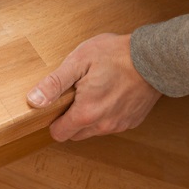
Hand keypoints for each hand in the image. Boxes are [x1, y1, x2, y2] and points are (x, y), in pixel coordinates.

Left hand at [26, 33, 161, 141]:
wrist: (155, 58)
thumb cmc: (116, 55)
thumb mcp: (78, 62)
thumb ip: (54, 84)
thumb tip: (33, 101)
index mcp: (86, 113)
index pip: (58, 134)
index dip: (53, 119)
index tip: (58, 103)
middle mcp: (103, 125)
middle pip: (74, 134)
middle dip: (70, 118)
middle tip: (76, 93)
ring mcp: (119, 125)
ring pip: (92, 130)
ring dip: (88, 117)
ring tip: (94, 90)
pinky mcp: (132, 121)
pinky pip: (110, 124)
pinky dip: (105, 114)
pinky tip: (110, 93)